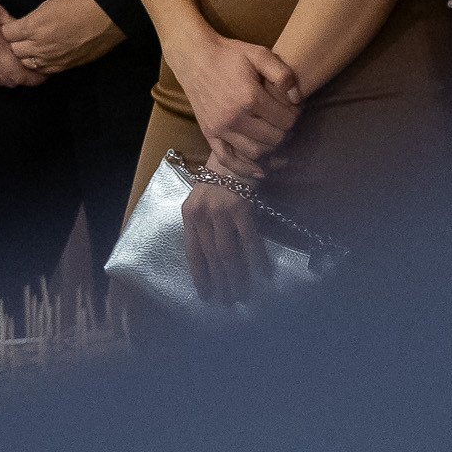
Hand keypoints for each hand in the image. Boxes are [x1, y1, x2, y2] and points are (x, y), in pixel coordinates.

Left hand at [1, 0, 119, 75]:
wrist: (109, 13)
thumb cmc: (81, 0)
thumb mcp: (51, 1)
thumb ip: (36, 16)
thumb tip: (30, 24)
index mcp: (34, 25)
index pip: (7, 34)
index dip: (8, 29)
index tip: (12, 27)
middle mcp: (40, 45)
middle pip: (14, 51)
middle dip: (14, 44)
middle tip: (20, 38)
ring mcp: (53, 58)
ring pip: (27, 64)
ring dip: (27, 57)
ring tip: (32, 48)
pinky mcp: (66, 66)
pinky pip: (45, 70)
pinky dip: (41, 64)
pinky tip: (45, 56)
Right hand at [173, 33, 300, 173]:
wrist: (195, 57)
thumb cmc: (229, 54)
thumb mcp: (259, 53)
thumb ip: (282, 74)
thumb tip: (297, 99)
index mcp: (250, 97)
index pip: (285, 120)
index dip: (295, 115)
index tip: (293, 108)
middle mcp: (234, 117)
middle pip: (274, 138)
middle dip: (285, 130)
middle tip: (285, 120)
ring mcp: (220, 128)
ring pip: (255, 152)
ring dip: (269, 146)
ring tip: (272, 133)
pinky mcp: (209, 133)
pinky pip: (227, 159)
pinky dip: (244, 169)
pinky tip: (259, 171)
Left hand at [180, 168, 265, 306]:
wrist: (235, 149)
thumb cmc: (221, 173)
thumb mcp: (203, 197)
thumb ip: (204, 223)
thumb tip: (214, 256)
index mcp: (189, 214)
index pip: (192, 253)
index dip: (200, 277)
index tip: (206, 296)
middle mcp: (201, 214)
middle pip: (211, 258)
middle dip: (220, 283)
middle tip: (228, 302)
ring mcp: (220, 211)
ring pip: (227, 254)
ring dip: (236, 277)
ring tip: (243, 294)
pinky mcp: (240, 207)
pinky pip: (249, 240)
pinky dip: (256, 259)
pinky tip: (263, 274)